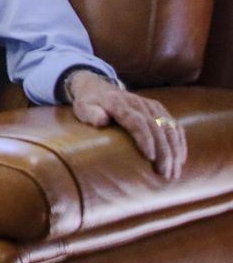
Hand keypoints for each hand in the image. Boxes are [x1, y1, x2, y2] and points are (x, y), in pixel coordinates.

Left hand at [68, 71, 185, 179]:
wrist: (99, 88)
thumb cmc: (89, 104)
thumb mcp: (82, 107)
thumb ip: (90, 114)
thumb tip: (102, 121)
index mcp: (118, 103)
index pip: (137, 121)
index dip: (145, 139)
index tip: (150, 158)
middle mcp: (138, 103)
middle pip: (157, 127)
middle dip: (164, 152)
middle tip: (165, 174)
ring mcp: (151, 106)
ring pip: (169, 128)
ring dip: (174, 151)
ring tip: (173, 173)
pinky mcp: (159, 109)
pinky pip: (174, 126)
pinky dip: (180, 143)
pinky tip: (179, 160)